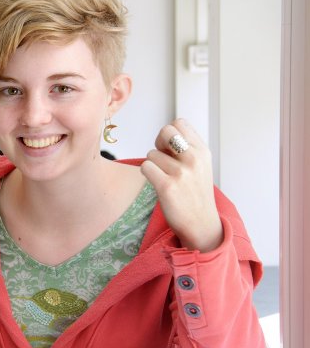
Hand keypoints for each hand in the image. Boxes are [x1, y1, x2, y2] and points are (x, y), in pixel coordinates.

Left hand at [140, 119, 222, 251]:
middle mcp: (194, 159)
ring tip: (165, 178)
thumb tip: (165, 133)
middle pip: (165, 131)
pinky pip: (146, 167)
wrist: (201, 224)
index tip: (170, 148)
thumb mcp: (201, 165)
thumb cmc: (195, 193)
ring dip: (153, 165)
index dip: (169, 133)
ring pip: (151, 154)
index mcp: (203, 151)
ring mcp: (182, 173)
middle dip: (158, 143)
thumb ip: (186, 148)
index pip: (179, 123)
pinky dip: (147, 174)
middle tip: (162, 159)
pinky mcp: (168, 186)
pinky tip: (158, 184)